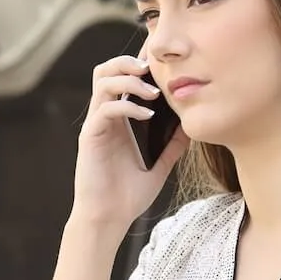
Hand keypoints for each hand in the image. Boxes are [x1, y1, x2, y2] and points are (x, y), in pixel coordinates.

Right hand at [71, 54, 189, 231]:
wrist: (109, 219)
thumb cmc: (128, 196)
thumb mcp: (159, 166)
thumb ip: (172, 145)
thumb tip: (191, 126)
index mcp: (117, 120)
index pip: (121, 79)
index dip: (137, 63)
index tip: (161, 61)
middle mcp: (103, 117)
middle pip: (104, 70)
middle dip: (127, 62)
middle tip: (151, 68)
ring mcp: (95, 125)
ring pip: (102, 82)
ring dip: (128, 80)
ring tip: (152, 92)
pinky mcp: (90, 137)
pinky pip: (105, 109)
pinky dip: (127, 106)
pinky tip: (147, 115)